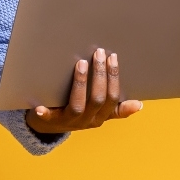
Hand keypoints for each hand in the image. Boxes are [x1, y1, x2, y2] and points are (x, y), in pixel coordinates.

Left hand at [25, 48, 142, 134]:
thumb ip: (116, 109)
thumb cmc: (76, 112)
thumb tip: (139, 104)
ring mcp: (70, 122)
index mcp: (100, 117)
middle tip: (99, 53)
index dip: (114, 78)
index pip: (112, 98)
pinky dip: (46, 112)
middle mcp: (87, 121)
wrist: (49, 126)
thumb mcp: (98, 112)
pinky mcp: (51, 122)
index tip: (113, 57)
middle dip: (100, 75)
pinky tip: (40, 106)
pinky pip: (50, 118)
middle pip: (98, 99)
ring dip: (81, 84)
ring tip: (81, 64)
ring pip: (78, 105)